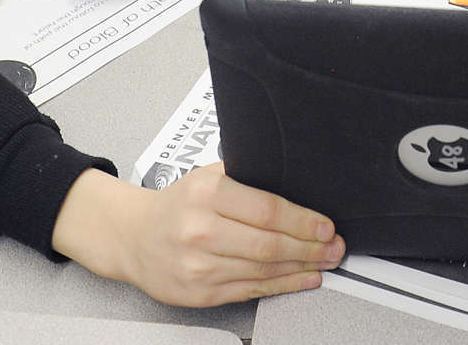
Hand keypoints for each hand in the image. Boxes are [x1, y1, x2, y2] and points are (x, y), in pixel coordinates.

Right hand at [57, 166, 343, 306]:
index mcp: (206, 193)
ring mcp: (198, 266)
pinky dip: (282, 285)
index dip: (303, 220)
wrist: (133, 237)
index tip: (325, 225)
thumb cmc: (176, 204)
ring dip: (302, 268)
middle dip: (310, 247)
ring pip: (263, 270)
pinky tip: (301, 278)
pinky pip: (250, 291)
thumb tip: (295, 178)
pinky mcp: (199, 293)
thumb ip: (246, 176)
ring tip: (325, 261)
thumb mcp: (206, 175)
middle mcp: (200, 230)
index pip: (267, 209)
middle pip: (269, 243)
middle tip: (334, 246)